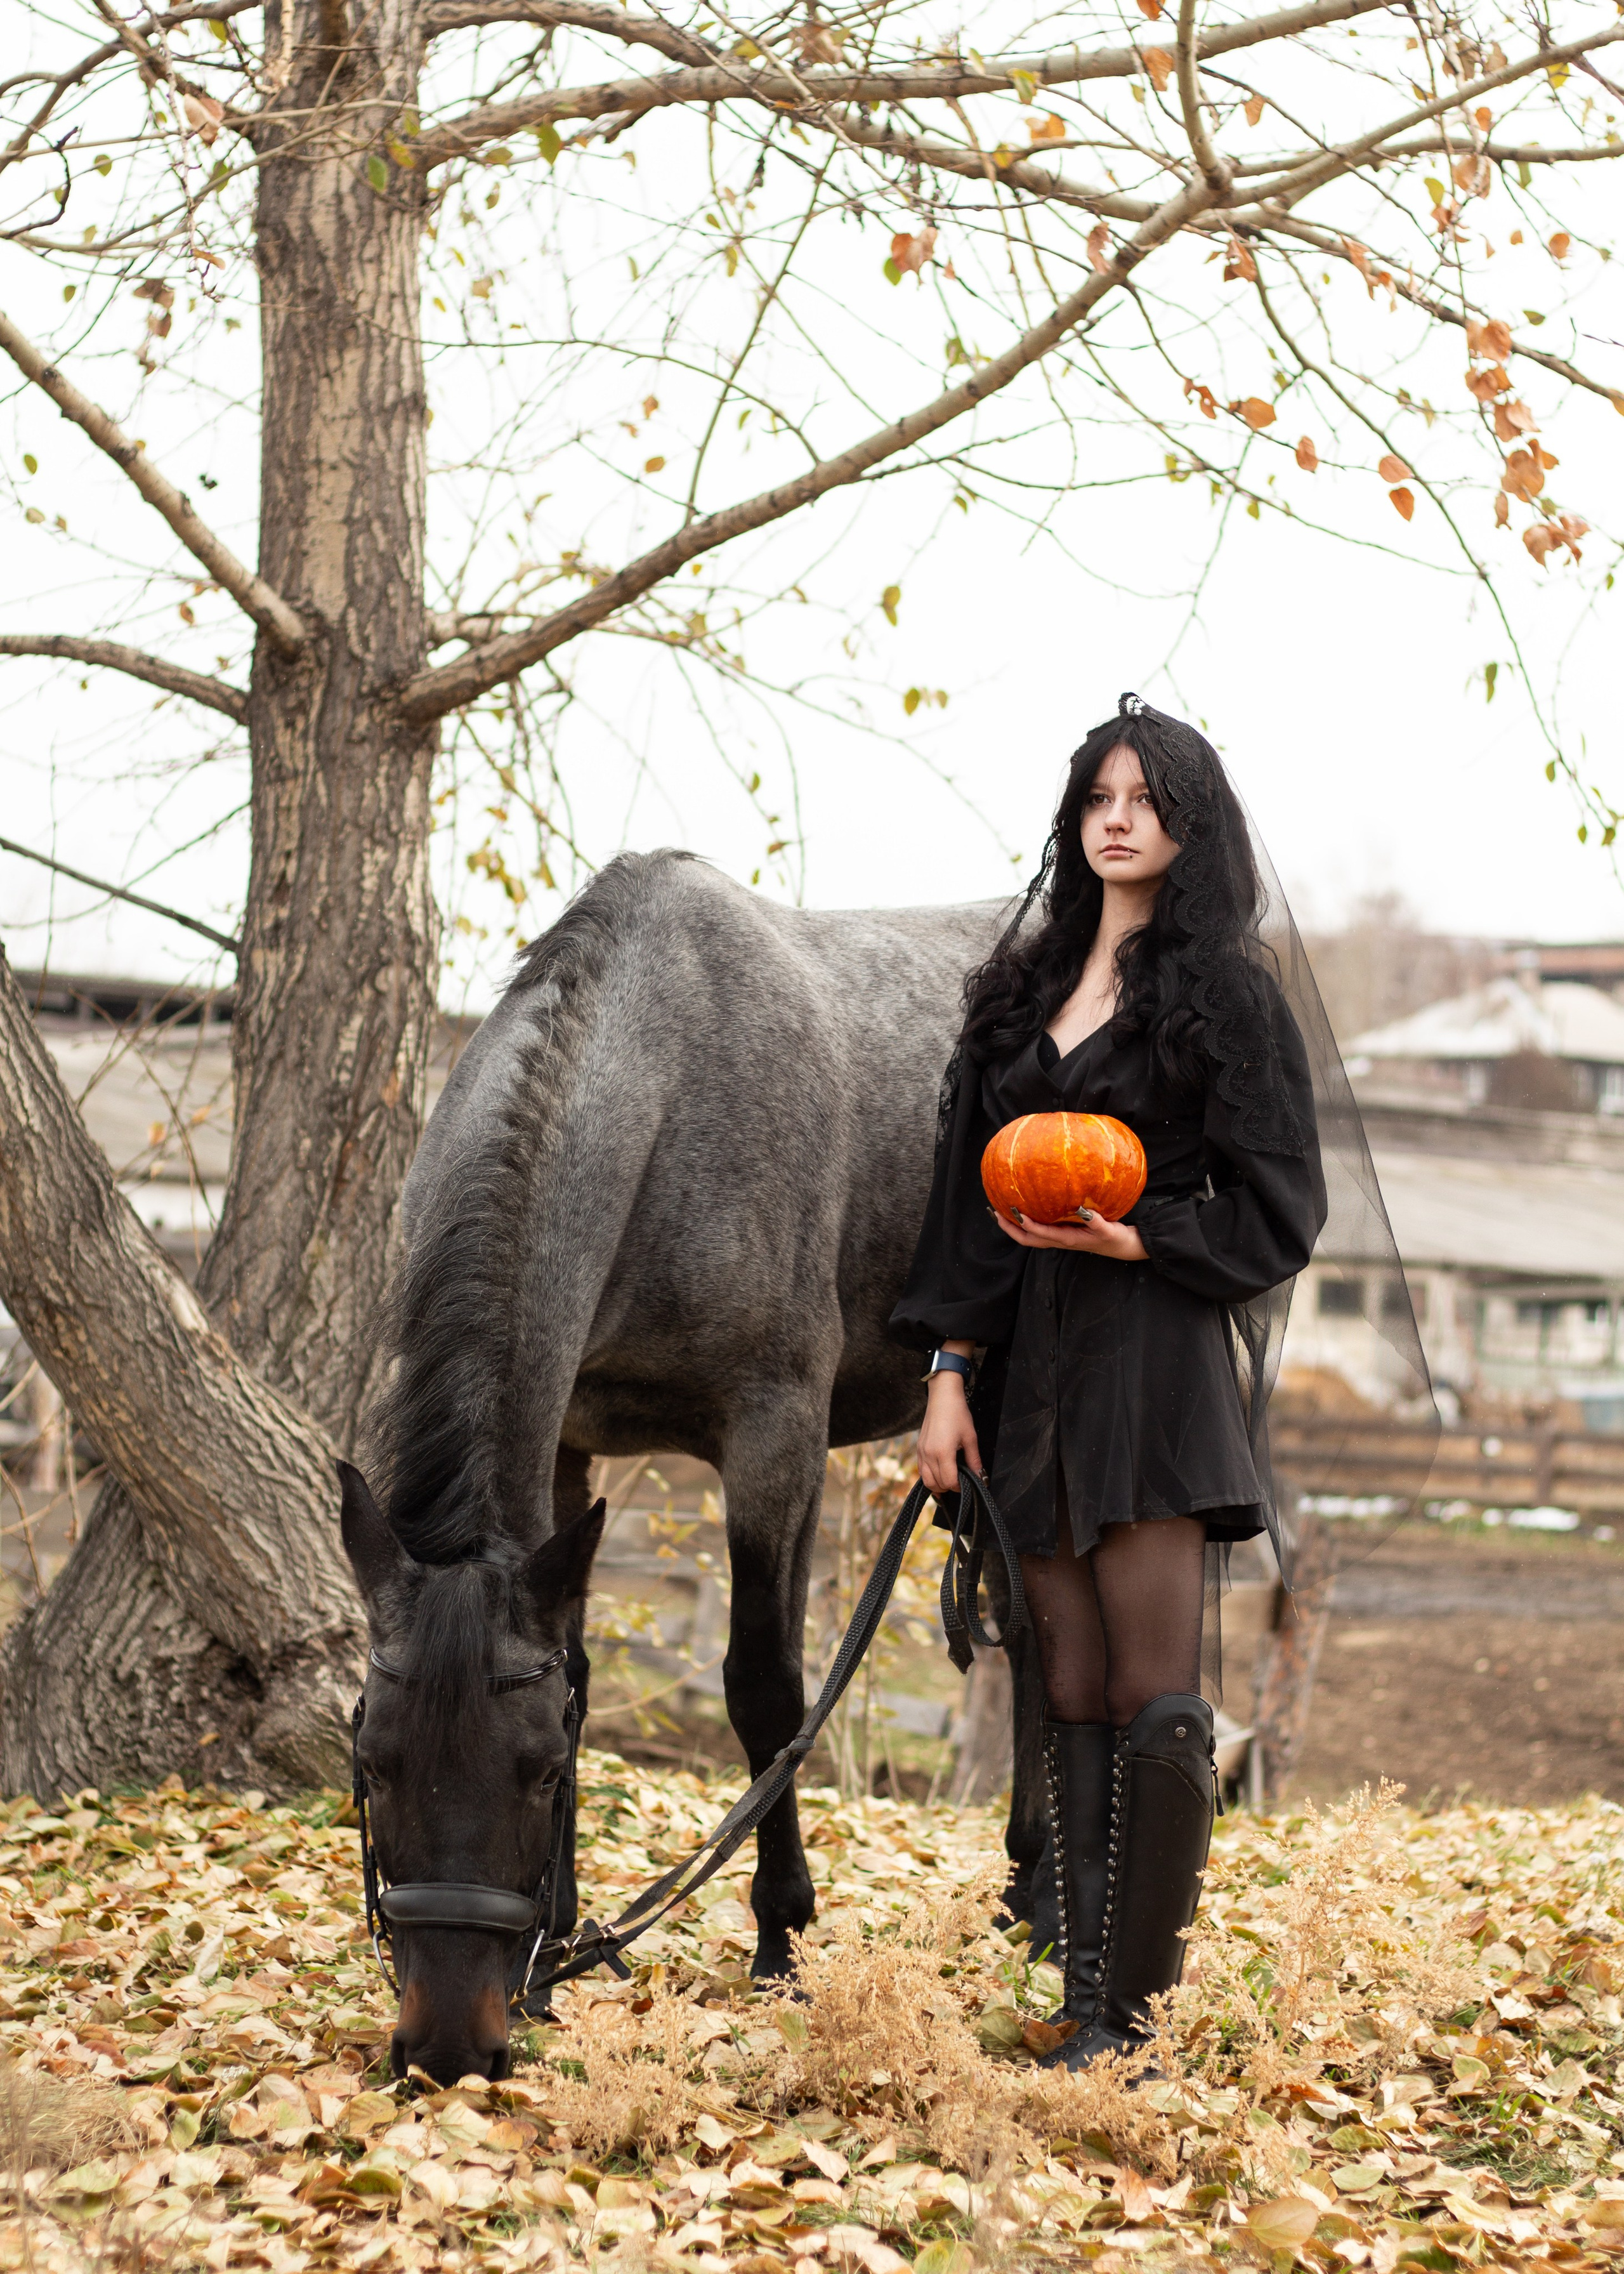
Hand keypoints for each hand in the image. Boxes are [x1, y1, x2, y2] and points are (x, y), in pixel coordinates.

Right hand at [918, 1372, 982, 1497]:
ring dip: (937, 1485)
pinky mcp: (918, 1448)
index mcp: (943, 1452)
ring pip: (926, 1479)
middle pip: (937, 1483)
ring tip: (949, 1481)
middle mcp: (929, 1454)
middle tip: (960, 1483)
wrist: (942, 1397)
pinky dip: (929, 1476)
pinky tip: (938, 1474)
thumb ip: (974, 1460)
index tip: (967, 1484)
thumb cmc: (958, 1414)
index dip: (959, 1487)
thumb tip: (980, 1476)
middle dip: (949, 1487)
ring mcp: (921, 1451)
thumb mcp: (970, 1437)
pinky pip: (921, 1469)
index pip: (949, 1481)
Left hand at [993, 1206, 1147, 1261]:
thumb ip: (1096, 1221)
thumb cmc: (1115, 1237)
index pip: (1041, 1234)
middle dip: (1009, 1228)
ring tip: (999, 1212)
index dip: (1027, 1224)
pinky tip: (1021, 1210)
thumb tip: (1081, 1209)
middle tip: (995, 1212)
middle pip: (1027, 1239)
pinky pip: (1037, 1231)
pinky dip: (1025, 1223)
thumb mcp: (1109, 1230)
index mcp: (1068, 1240)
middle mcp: (1059, 1241)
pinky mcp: (1061, 1235)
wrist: (1121, 1247)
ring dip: (1013, 1227)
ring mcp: (1058, 1239)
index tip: (1016, 1212)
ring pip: (1029, 1237)